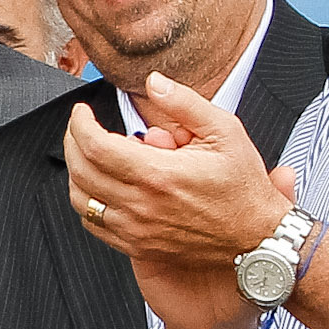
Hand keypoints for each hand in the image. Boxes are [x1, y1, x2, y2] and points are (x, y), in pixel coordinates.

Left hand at [61, 74, 297, 268]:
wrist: (256, 235)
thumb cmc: (243, 186)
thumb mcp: (224, 131)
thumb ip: (184, 103)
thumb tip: (154, 82)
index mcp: (158, 174)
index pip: (95, 146)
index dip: (80, 124)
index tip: (82, 112)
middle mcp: (141, 205)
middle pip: (81, 170)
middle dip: (72, 142)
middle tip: (80, 127)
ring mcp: (136, 229)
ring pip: (81, 200)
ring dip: (76, 172)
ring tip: (87, 154)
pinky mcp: (136, 246)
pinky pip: (94, 225)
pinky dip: (87, 202)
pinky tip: (99, 186)